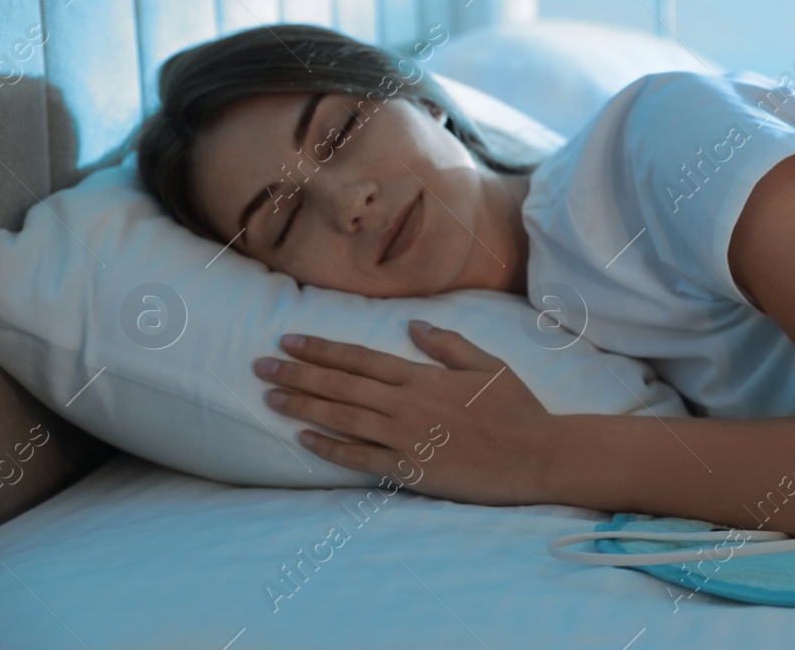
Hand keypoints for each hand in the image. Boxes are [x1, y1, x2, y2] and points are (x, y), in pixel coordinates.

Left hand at [252, 320, 551, 505]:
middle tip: (259, 366)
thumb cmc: (516, 409)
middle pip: (341, 386)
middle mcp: (406, 404)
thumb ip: (447, 345)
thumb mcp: (487, 366)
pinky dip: (329, 448)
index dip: (321, 349)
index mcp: (423, 376)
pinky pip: (360, 458)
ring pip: (342, 418)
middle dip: (297, 374)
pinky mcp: (409, 470)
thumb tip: (412, 325)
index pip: (360, 358)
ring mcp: (405, 438)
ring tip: (269, 397)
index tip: (288, 340)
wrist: (535, 455)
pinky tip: (303, 439)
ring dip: (302, 407)